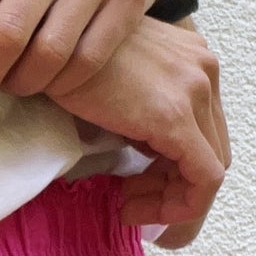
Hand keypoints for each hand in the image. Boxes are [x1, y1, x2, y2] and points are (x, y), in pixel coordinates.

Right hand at [49, 17, 229, 234]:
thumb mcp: (116, 82)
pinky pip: (203, 179)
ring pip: (210, 168)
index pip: (205, 128)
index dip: (176, 169)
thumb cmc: (65, 59)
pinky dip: (178, 205)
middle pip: (212, 150)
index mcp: (192, 57)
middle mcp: (205, 68)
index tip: (136, 186)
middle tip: (132, 203)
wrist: (43, 44)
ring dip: (172, 200)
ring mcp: (197, 89)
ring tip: (129, 209)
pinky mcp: (175, 117)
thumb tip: (145, 157)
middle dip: (174, 188)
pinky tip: (134, 210)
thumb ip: (141, 111)